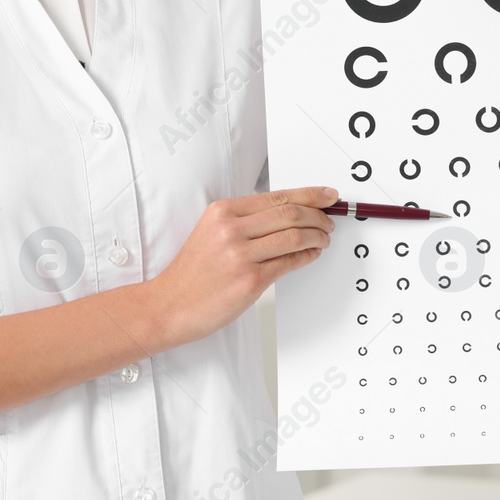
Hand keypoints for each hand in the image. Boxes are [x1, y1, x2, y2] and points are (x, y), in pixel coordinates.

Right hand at [149, 186, 338, 343]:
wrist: (170, 305)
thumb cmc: (192, 273)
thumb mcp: (212, 232)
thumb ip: (246, 220)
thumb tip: (288, 213)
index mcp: (223, 211)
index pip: (278, 196)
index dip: (310, 194)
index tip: (327, 195)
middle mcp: (231, 228)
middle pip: (291, 212)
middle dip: (318, 216)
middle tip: (329, 221)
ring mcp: (241, 254)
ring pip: (295, 235)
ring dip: (317, 236)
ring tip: (323, 239)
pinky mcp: (250, 279)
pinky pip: (290, 262)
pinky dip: (308, 256)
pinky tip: (312, 254)